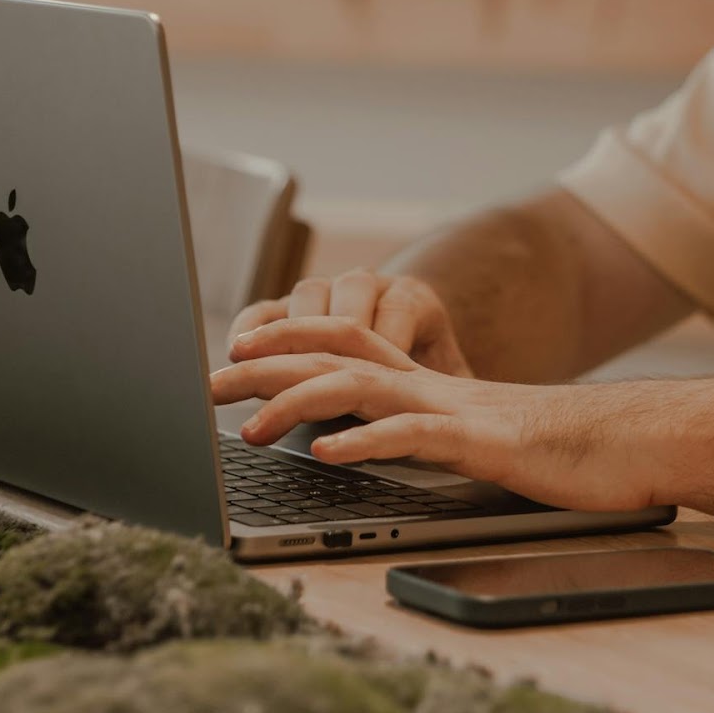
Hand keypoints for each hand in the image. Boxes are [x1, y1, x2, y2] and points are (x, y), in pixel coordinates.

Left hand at [212, 317, 672, 512]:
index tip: (233, 350)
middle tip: (207, 379)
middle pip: (333, 355)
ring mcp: (453, 411)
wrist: (629, 441)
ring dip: (298, 402)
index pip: (342, 341)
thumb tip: (366, 439)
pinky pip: (414, 437)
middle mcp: (431, 385)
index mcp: (425, 381)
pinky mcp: (480, 444)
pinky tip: (327, 456)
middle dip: (264, 364)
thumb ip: (422, 428)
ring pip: (361, 389)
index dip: (285, 338)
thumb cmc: (555, 446)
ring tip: (249, 425)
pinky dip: (366, 443)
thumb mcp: (472, 434)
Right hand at [227, 270, 473, 377]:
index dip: (386, 346)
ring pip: (307, 297)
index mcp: (413, 299)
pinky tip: (236, 352)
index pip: (398, 314)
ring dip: (284, 332)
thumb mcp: (447, 385)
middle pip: (347, 300)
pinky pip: (267, 307)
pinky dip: (252, 327)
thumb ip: (455, 400)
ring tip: (261, 365)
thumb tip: (477, 426)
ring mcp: (327, 291)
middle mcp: (369, 286)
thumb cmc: (430, 374)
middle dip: (328, 342)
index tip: (372, 384)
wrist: (408, 338)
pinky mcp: (292, 306)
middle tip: (309, 378)